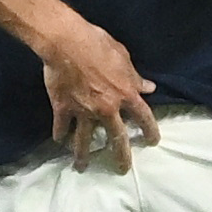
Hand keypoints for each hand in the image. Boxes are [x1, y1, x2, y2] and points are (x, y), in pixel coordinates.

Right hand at [22, 5, 157, 166]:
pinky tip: (59, 141)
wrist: (65, 42)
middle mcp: (107, 108)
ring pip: (84, 140)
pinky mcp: (63, 108)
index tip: (153, 141)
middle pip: (117, 138)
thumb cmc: (97, 44)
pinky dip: (59, 134)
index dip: (150, 130)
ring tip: (81, 167)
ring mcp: (84, 111)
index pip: (144, 117)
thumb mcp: (123, 57)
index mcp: (125, 94)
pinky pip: (61, 126)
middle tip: (123, 169)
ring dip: (83, 155)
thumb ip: (134, 77)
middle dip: (121, 156)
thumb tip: (148, 87)